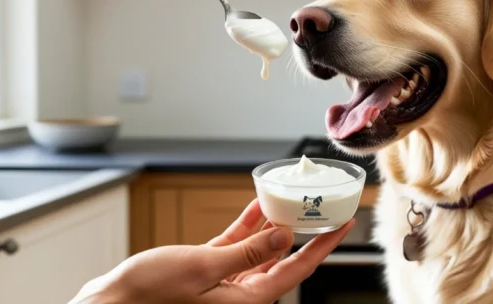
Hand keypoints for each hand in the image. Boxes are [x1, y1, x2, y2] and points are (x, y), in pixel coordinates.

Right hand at [70, 199, 354, 303]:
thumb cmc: (149, 295)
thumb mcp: (205, 267)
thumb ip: (249, 253)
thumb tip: (286, 237)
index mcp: (248, 302)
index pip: (298, 269)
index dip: (324, 245)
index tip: (343, 224)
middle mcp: (241, 296)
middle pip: (283, 259)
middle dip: (303, 232)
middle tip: (320, 207)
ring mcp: (224, 284)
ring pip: (260, 250)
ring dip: (273, 224)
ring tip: (291, 199)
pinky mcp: (207, 272)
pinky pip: (236, 247)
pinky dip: (246, 226)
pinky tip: (256, 206)